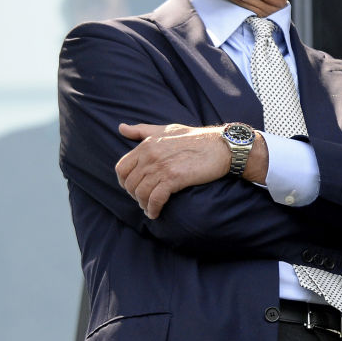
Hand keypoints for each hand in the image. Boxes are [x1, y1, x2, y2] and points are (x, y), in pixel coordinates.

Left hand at [115, 123, 256, 218]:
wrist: (220, 146)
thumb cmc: (195, 137)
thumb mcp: (166, 129)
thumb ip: (142, 130)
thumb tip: (121, 128)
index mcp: (147, 144)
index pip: (122, 168)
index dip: (125, 182)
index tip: (134, 188)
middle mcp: (150, 155)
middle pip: (130, 184)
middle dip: (135, 195)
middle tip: (144, 200)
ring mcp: (161, 167)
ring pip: (141, 193)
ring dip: (144, 205)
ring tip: (150, 208)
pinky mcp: (174, 179)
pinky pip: (155, 199)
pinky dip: (153, 209)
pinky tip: (156, 213)